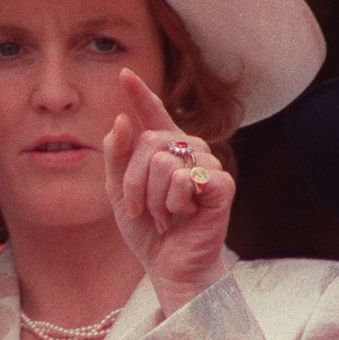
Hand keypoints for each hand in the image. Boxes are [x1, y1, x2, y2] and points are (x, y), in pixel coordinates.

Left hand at [104, 68, 233, 314]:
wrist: (169, 265)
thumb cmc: (148, 231)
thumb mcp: (119, 193)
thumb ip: (117, 156)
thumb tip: (121, 120)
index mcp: (165, 151)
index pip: (153, 116)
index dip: (139, 95)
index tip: (123, 74)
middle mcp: (189, 151)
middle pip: (148, 143)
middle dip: (133, 182)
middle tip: (141, 211)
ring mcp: (208, 165)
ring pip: (163, 162)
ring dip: (153, 198)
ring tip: (164, 217)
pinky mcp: (221, 184)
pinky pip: (184, 179)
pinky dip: (174, 203)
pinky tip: (184, 216)